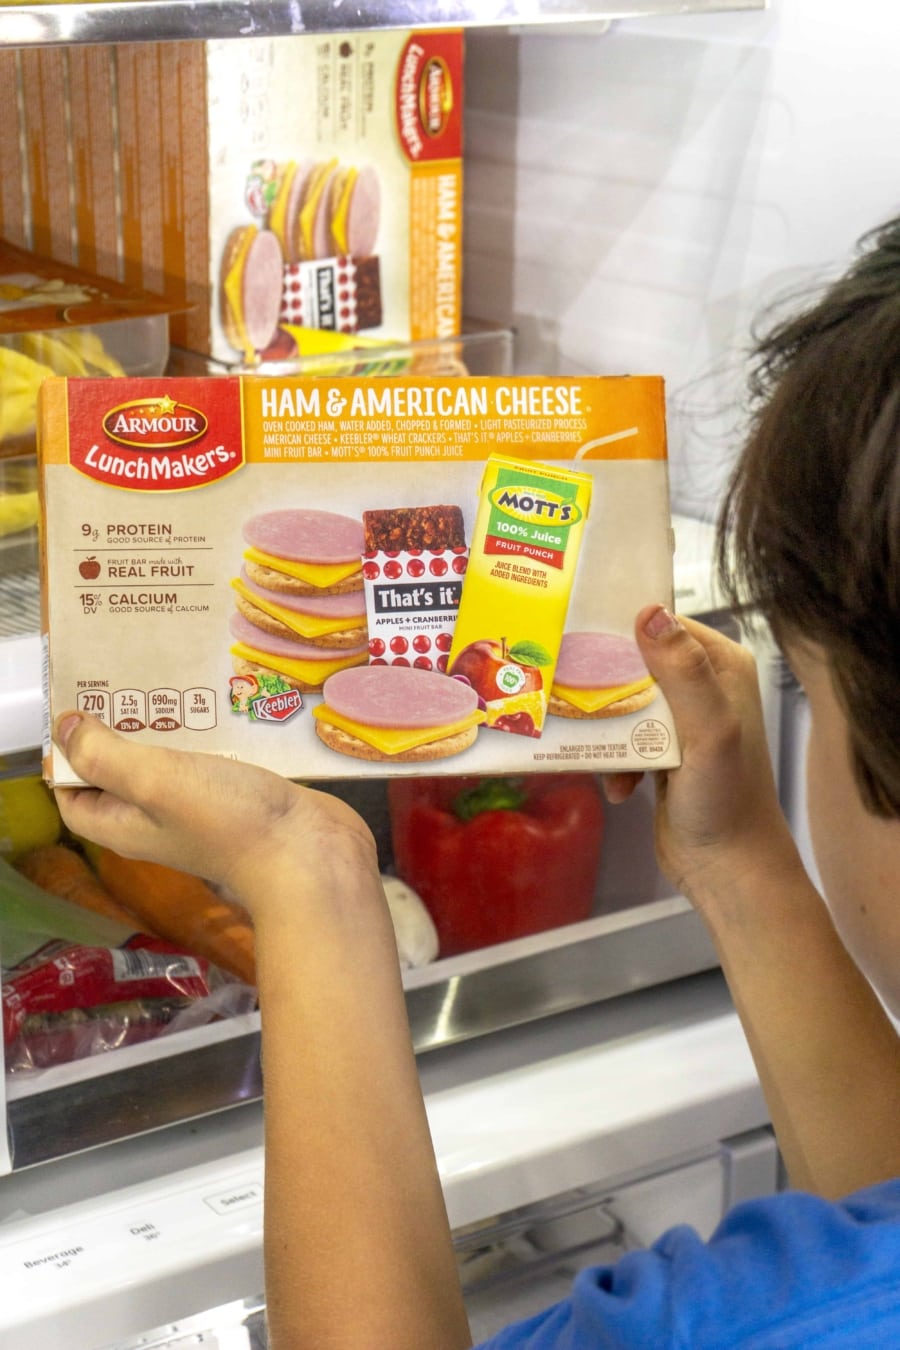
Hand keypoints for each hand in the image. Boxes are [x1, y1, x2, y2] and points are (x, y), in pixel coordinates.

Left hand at [52, 712, 378, 916]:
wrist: (310, 854)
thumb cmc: (227, 821)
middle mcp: (156, 819)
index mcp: (124, 823)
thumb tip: (64, 728)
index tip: (74, 708)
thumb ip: (105, 755)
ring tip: (168, 680)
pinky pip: (211, 759)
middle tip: (124, 680)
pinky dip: (208, 732)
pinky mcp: (238, 795)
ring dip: (166, 725)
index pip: (73, 794)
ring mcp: (200, 809)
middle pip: (120, 773)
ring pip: (168, 762)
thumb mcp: (154, 781)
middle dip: (116, 728)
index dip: (65, 756)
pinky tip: (217, 702)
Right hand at [604, 606, 802, 915]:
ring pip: (623, 701)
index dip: (621, 631)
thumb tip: (650, 614)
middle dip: (603, 683)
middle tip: (570, 694)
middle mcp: (704, 686)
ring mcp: (683, 721)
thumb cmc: (727, 801)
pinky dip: (612, 760)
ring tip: (595, 750)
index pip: (663, 626)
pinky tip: (618, 787)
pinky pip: (622, 738)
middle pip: (635, 662)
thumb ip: (684, 673)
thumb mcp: (709, 731)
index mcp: (723, 666)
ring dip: (604, 728)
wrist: (727, 870)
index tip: (578, 640)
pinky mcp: (663, 752)